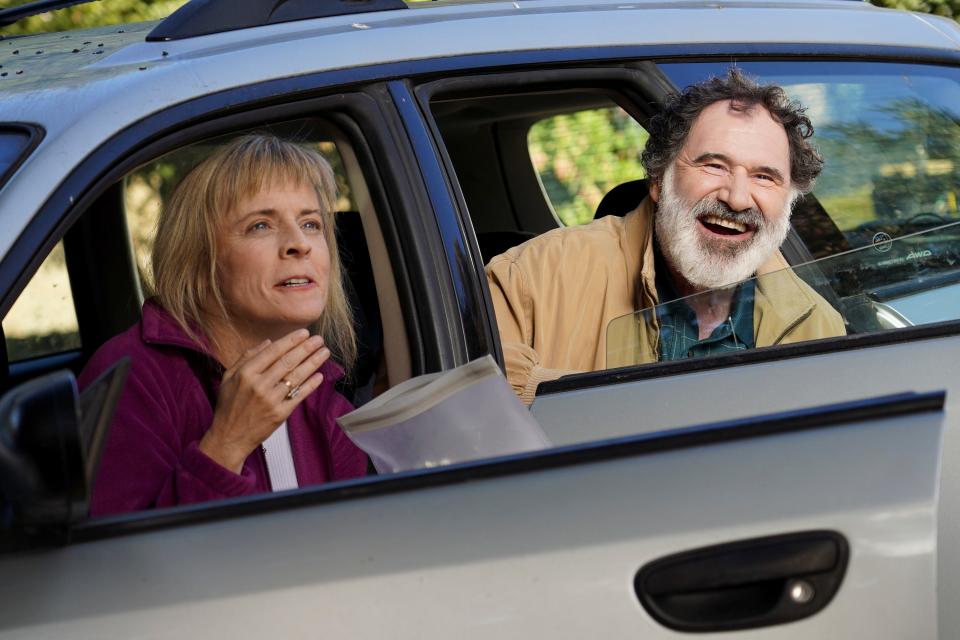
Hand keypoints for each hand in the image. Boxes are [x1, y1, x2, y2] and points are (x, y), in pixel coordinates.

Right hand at [198, 329, 330, 472]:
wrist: (229, 437)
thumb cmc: (229, 406)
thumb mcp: (229, 377)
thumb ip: (246, 357)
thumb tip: (268, 342)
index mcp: (246, 373)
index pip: (273, 352)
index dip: (290, 341)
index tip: (304, 333)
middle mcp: (259, 385)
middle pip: (288, 362)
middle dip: (306, 348)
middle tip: (319, 339)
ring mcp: (270, 400)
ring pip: (296, 377)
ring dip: (313, 363)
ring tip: (324, 352)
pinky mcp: (280, 414)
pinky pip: (299, 396)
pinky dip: (310, 385)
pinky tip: (320, 375)